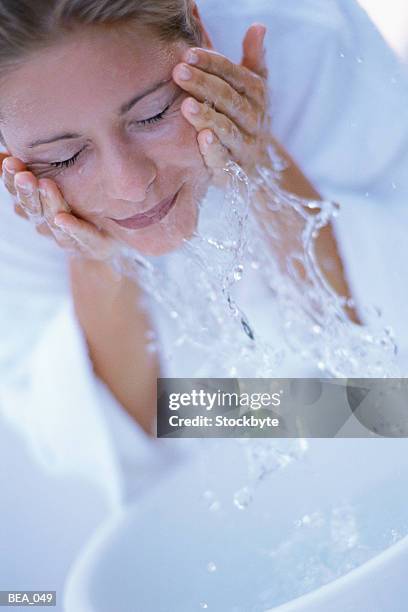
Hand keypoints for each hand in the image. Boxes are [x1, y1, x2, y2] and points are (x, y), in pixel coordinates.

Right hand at [1, 153, 118, 261]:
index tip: (9, 161)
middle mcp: (47, 224)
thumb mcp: (61, 183)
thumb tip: (2, 153)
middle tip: (23, 175)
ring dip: (49, 203)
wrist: (116, 240)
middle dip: (27, 191)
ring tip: (45, 185)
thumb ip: (36, 168)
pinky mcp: (92, 245)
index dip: (11, 179)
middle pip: (33, 207)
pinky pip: (81, 236)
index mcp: (36, 208)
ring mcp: (68, 237)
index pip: (18, 192)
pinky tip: (62, 219)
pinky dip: (71, 228)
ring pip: (54, 220)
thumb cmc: (83, 209)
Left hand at [173, 24, 268, 178]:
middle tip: (178, 72)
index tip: (188, 54)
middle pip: (229, 99)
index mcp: (256, 95)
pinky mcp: (234, 170)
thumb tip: (258, 26)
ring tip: (186, 105)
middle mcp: (254, 119)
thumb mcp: (252, 88)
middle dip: (204, 85)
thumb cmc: (245, 118)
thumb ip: (252, 58)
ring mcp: (245, 145)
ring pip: (228, 129)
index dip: (213, 63)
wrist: (258, 165)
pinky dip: (215, 150)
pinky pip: (225, 160)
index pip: (234, 75)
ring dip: (208, 116)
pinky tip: (202, 138)